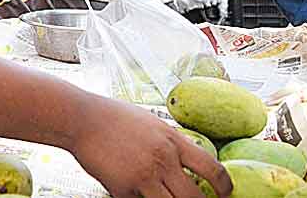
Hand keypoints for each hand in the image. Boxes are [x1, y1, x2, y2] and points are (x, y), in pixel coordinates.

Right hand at [70, 96, 232, 197]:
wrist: (81, 119)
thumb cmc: (114, 116)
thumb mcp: (152, 123)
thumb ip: (172, 141)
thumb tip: (190, 159)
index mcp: (172, 140)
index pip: (212, 169)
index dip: (225, 187)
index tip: (226, 194)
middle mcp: (162, 160)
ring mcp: (142, 177)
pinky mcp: (122, 190)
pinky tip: (138, 193)